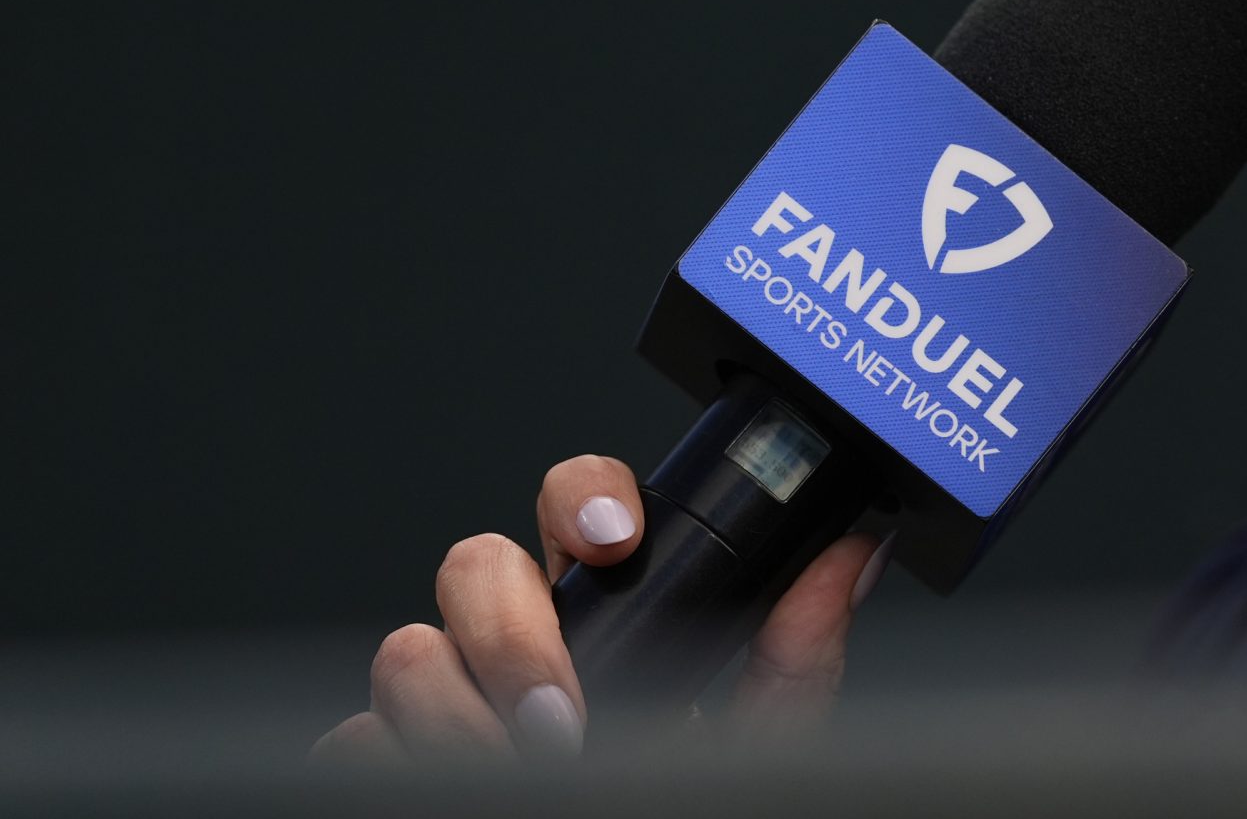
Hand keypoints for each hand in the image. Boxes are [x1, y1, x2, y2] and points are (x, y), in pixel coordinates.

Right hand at [310, 454, 892, 765]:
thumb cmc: (683, 796)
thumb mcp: (757, 739)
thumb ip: (796, 654)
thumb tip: (852, 556)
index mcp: (610, 607)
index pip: (577, 501)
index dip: (582, 498)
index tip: (613, 541)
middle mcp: (519, 637)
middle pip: (475, 563)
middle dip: (512, 634)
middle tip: (565, 717)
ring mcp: (443, 693)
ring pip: (407, 651)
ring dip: (460, 724)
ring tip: (524, 776)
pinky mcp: (379, 754)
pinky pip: (353, 739)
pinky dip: (396, 769)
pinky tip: (454, 793)